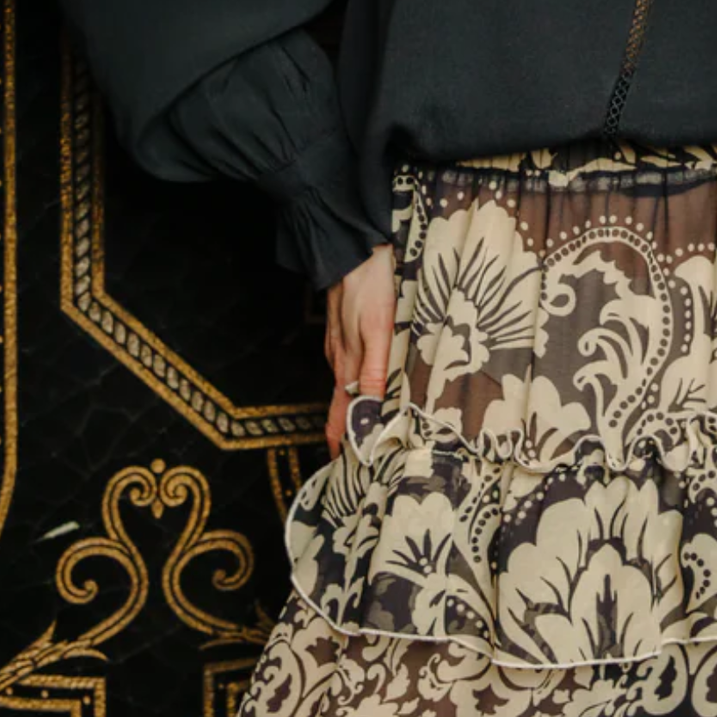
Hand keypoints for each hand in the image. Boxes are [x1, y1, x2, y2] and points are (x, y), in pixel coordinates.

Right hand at [322, 240, 394, 460]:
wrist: (353, 246)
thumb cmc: (369, 284)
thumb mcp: (377, 328)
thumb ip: (373, 369)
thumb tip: (366, 410)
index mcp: (346, 363)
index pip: (339, 415)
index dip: (342, 442)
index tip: (346, 471)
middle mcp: (339, 357)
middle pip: (341, 403)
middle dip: (347, 431)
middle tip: (357, 458)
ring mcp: (340, 342)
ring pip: (346, 383)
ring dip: (352, 407)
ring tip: (364, 428)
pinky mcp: (345, 328)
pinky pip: (350, 363)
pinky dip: (357, 381)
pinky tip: (368, 381)